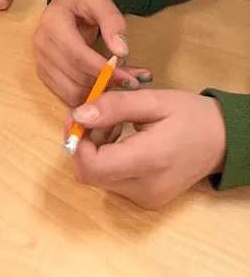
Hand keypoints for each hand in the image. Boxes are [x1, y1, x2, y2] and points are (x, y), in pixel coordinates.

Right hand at [35, 0, 150, 105]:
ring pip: (71, 92)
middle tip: (131, 80)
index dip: (104, 71)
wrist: (67, 2)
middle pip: (75, 77)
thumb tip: (122, 52)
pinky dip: (88, 97)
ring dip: (98, 93)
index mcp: (53, 22)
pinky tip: (103, 86)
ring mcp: (40, 60)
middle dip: (105, 83)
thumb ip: (113, 22)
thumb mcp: (101, 1)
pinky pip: (66, 96)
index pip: (77, 55)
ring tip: (117, 81)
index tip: (130, 79)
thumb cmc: (84, 0)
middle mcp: (42, 43)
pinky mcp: (43, 73)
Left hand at [69, 90, 226, 208]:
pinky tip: (124, 140)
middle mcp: (146, 188)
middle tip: (99, 117)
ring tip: (116, 125)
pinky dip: (109, 160)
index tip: (81, 116)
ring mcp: (147, 199)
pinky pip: (113, 182)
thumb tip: (78, 115)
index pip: (92, 166)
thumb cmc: (190, 115)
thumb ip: (114, 107)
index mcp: (149, 161)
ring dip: (97, 151)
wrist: (223, 141)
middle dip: (85, 144)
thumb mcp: (152, 100)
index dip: (77, 141)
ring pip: (99, 178)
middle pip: (91, 174)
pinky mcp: (147, 201)